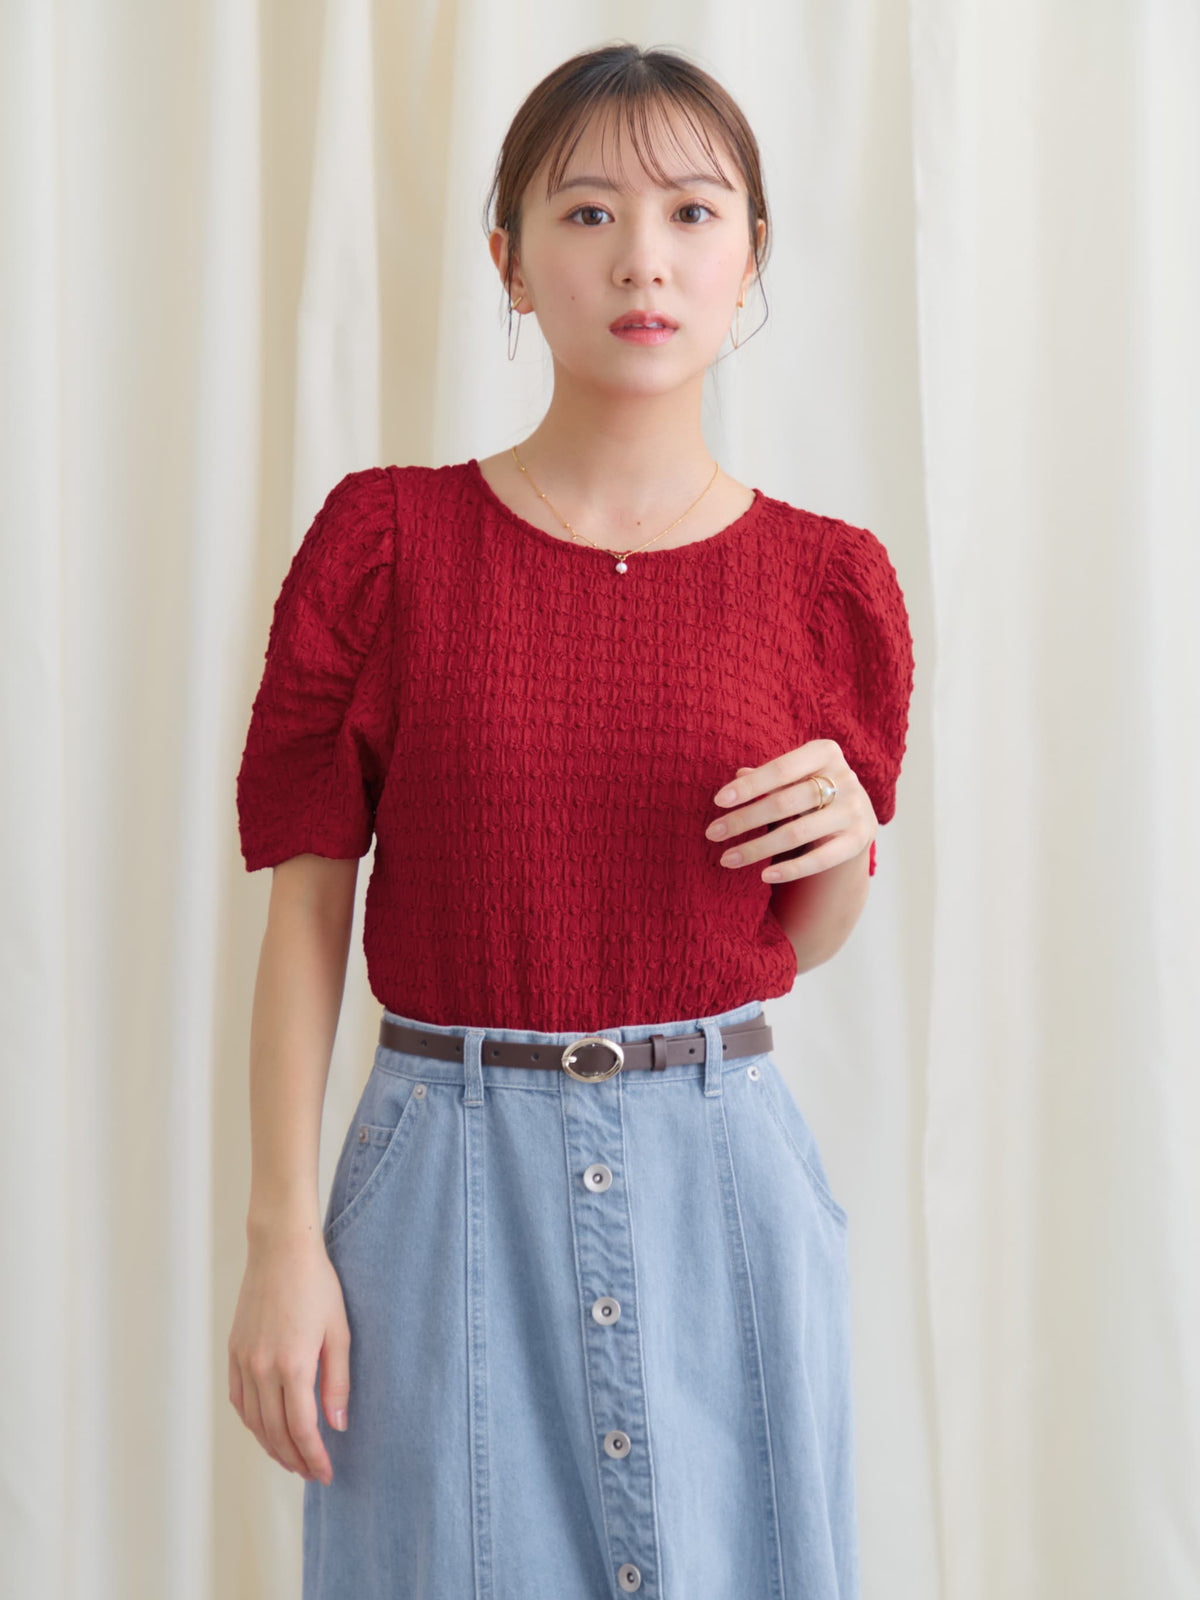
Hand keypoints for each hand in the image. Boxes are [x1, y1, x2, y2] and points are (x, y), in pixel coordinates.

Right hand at [228, 1228, 350, 1485]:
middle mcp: (263, 1369)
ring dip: (272, 1446)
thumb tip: (337, 1425)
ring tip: (291, 1458)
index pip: (302, 1429)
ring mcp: (244, 1361)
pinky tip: (265, 1428)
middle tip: (311, 1472)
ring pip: (254, 1421)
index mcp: (293, 1365)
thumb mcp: (339, 1331)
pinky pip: (239, 1400)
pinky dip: (251, 1422)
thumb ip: (337, 1381)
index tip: (326, 1473)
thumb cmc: (317, 1285)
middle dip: (294, 1459)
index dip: (314, 1457)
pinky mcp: (234, 1351)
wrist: (280, 1250)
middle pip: (275, 1432)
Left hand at [704, 739, 873, 882]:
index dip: (749, 786)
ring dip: (757, 848)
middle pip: (784, 803)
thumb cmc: (812, 788)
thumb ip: (768, 776)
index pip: (780, 769)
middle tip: (713, 833)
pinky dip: (790, 869)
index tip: (718, 801)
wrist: (856, 813)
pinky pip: (820, 860)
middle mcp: (846, 778)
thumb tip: (738, 775)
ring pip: (797, 833)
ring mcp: (855, 811)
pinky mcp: (859, 841)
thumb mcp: (794, 775)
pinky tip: (763, 875)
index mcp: (826, 752)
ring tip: (727, 858)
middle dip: (744, 819)